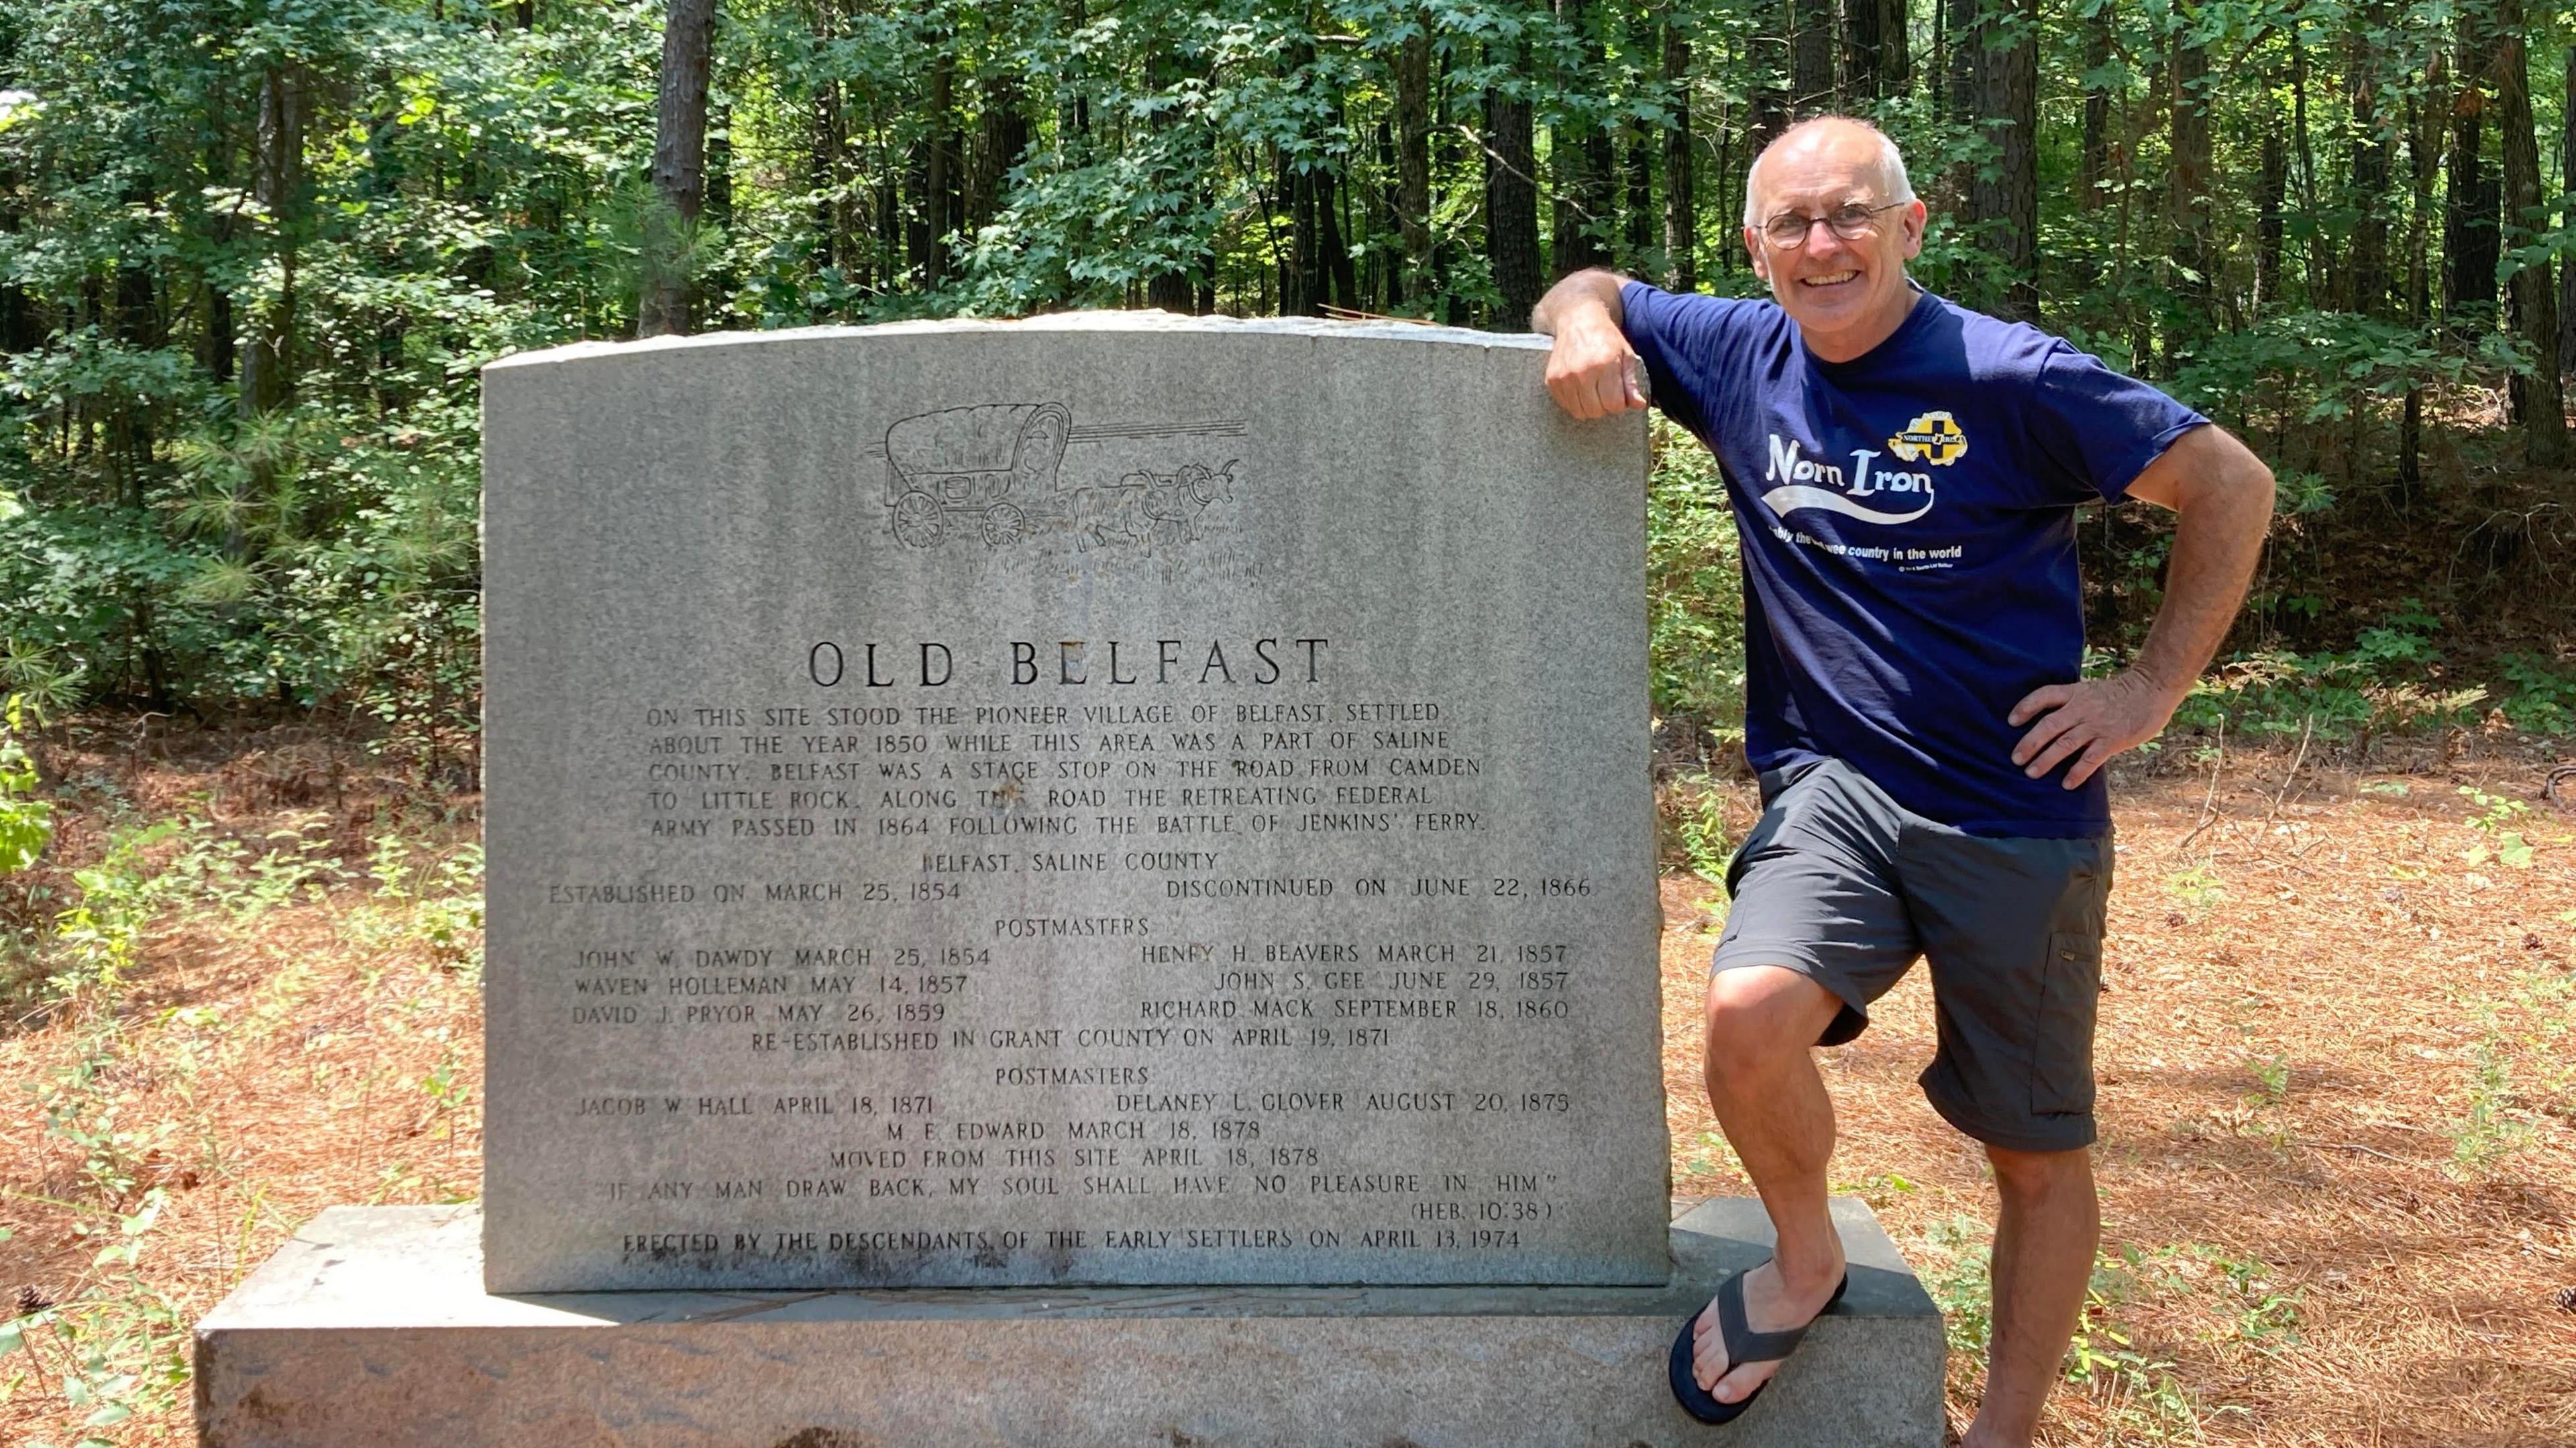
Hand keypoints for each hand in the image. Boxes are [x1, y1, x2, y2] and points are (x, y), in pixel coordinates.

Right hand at [1543, 310, 1647, 420]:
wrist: (1577, 320)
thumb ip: (1631, 383)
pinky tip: (1580, 388)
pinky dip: (1574, 402)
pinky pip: (1565, 405)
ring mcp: (1564, 377)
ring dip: (1589, 407)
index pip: (1614, 404)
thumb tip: (1639, 406)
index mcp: (1605, 364)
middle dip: (1604, 406)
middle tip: (1606, 393)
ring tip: (1593, 391)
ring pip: (1579, 412)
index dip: (1619, 403)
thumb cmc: (1606, 338)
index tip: (1619, 394)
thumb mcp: (1626, 355)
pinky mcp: (1552, 379)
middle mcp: (1582, 372)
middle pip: (1596, 411)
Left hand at [2007, 670, 2181, 788]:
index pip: (2044, 696)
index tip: (2011, 721)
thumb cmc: (2120, 694)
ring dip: (2046, 760)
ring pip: (2065, 743)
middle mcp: (2082, 708)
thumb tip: (2051, 725)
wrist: (2152, 690)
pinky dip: (2077, 772)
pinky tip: (2067, 784)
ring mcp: (2097, 724)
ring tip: (2031, 773)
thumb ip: (2073, 704)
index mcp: (2075, 693)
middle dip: (2030, 743)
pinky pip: (2090, 759)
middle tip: (2016, 759)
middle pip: (2049, 725)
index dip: (2026, 707)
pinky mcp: (2112, 739)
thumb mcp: (2091, 690)